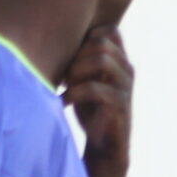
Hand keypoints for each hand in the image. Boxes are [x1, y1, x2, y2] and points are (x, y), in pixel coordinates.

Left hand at [62, 26, 133, 163]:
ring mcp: (126, 87)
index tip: (71, 54)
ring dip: (76, 70)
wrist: (105, 145)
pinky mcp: (121, 106)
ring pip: (102, 60)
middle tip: (64, 73)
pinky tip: (63, 102)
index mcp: (120, 61)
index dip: (88, 35)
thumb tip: (49, 35)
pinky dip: (73, 93)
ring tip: (65, 85)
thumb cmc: (90, 108)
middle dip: (77, 54)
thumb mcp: (85, 78)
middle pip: (102, 42)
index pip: (111, 31)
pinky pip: (94, 89)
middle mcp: (127, 70)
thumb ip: (80, 58)